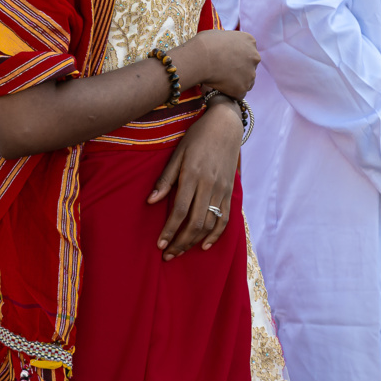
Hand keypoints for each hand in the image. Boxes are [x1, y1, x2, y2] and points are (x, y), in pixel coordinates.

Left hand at [147, 100, 242, 259]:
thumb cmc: (197, 137)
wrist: (225, 125)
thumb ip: (166, 179)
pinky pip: (225, 218)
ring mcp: (222, 189)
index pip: (180, 210)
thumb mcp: (178, 153)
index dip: (169, 230)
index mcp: (192, 175)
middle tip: (168, 255)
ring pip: (210, 224)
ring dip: (194, 241)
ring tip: (181, 251)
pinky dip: (216, 234)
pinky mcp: (230, 191)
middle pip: (195, 223)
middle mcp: (209, 185)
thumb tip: (151, 201)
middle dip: (180, 242)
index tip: (160, 245)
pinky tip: (204, 245)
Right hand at [169, 29, 259, 100]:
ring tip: (220, 81)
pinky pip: (239, 94)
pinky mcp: (243, 88)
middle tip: (224, 72)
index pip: (248, 52)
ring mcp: (251, 73)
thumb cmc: (205, 44)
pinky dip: (231, 93)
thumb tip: (224, 47)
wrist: (200, 57)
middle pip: (250, 67)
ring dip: (236, 82)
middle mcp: (254, 57)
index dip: (237, 58)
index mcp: (250, 41)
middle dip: (239, 70)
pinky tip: (220, 89)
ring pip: (246, 82)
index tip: (227, 61)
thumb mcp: (220, 35)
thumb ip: (228, 42)